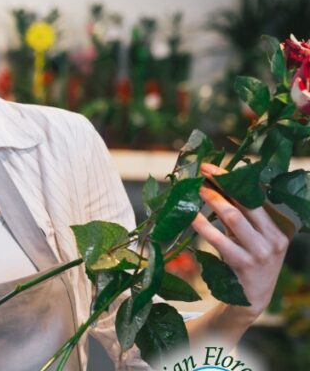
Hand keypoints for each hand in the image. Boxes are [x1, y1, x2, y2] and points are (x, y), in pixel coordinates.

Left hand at [190, 163, 289, 323]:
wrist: (252, 299)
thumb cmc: (249, 262)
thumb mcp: (253, 239)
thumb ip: (242, 218)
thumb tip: (216, 188)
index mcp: (278, 229)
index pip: (255, 198)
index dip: (232, 180)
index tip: (212, 168)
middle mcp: (273, 239)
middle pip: (244, 204)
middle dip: (221, 186)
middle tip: (200, 174)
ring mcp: (260, 252)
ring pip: (233, 218)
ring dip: (211, 200)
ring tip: (194, 190)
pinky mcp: (243, 264)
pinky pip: (219, 239)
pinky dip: (203, 225)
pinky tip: (190, 215)